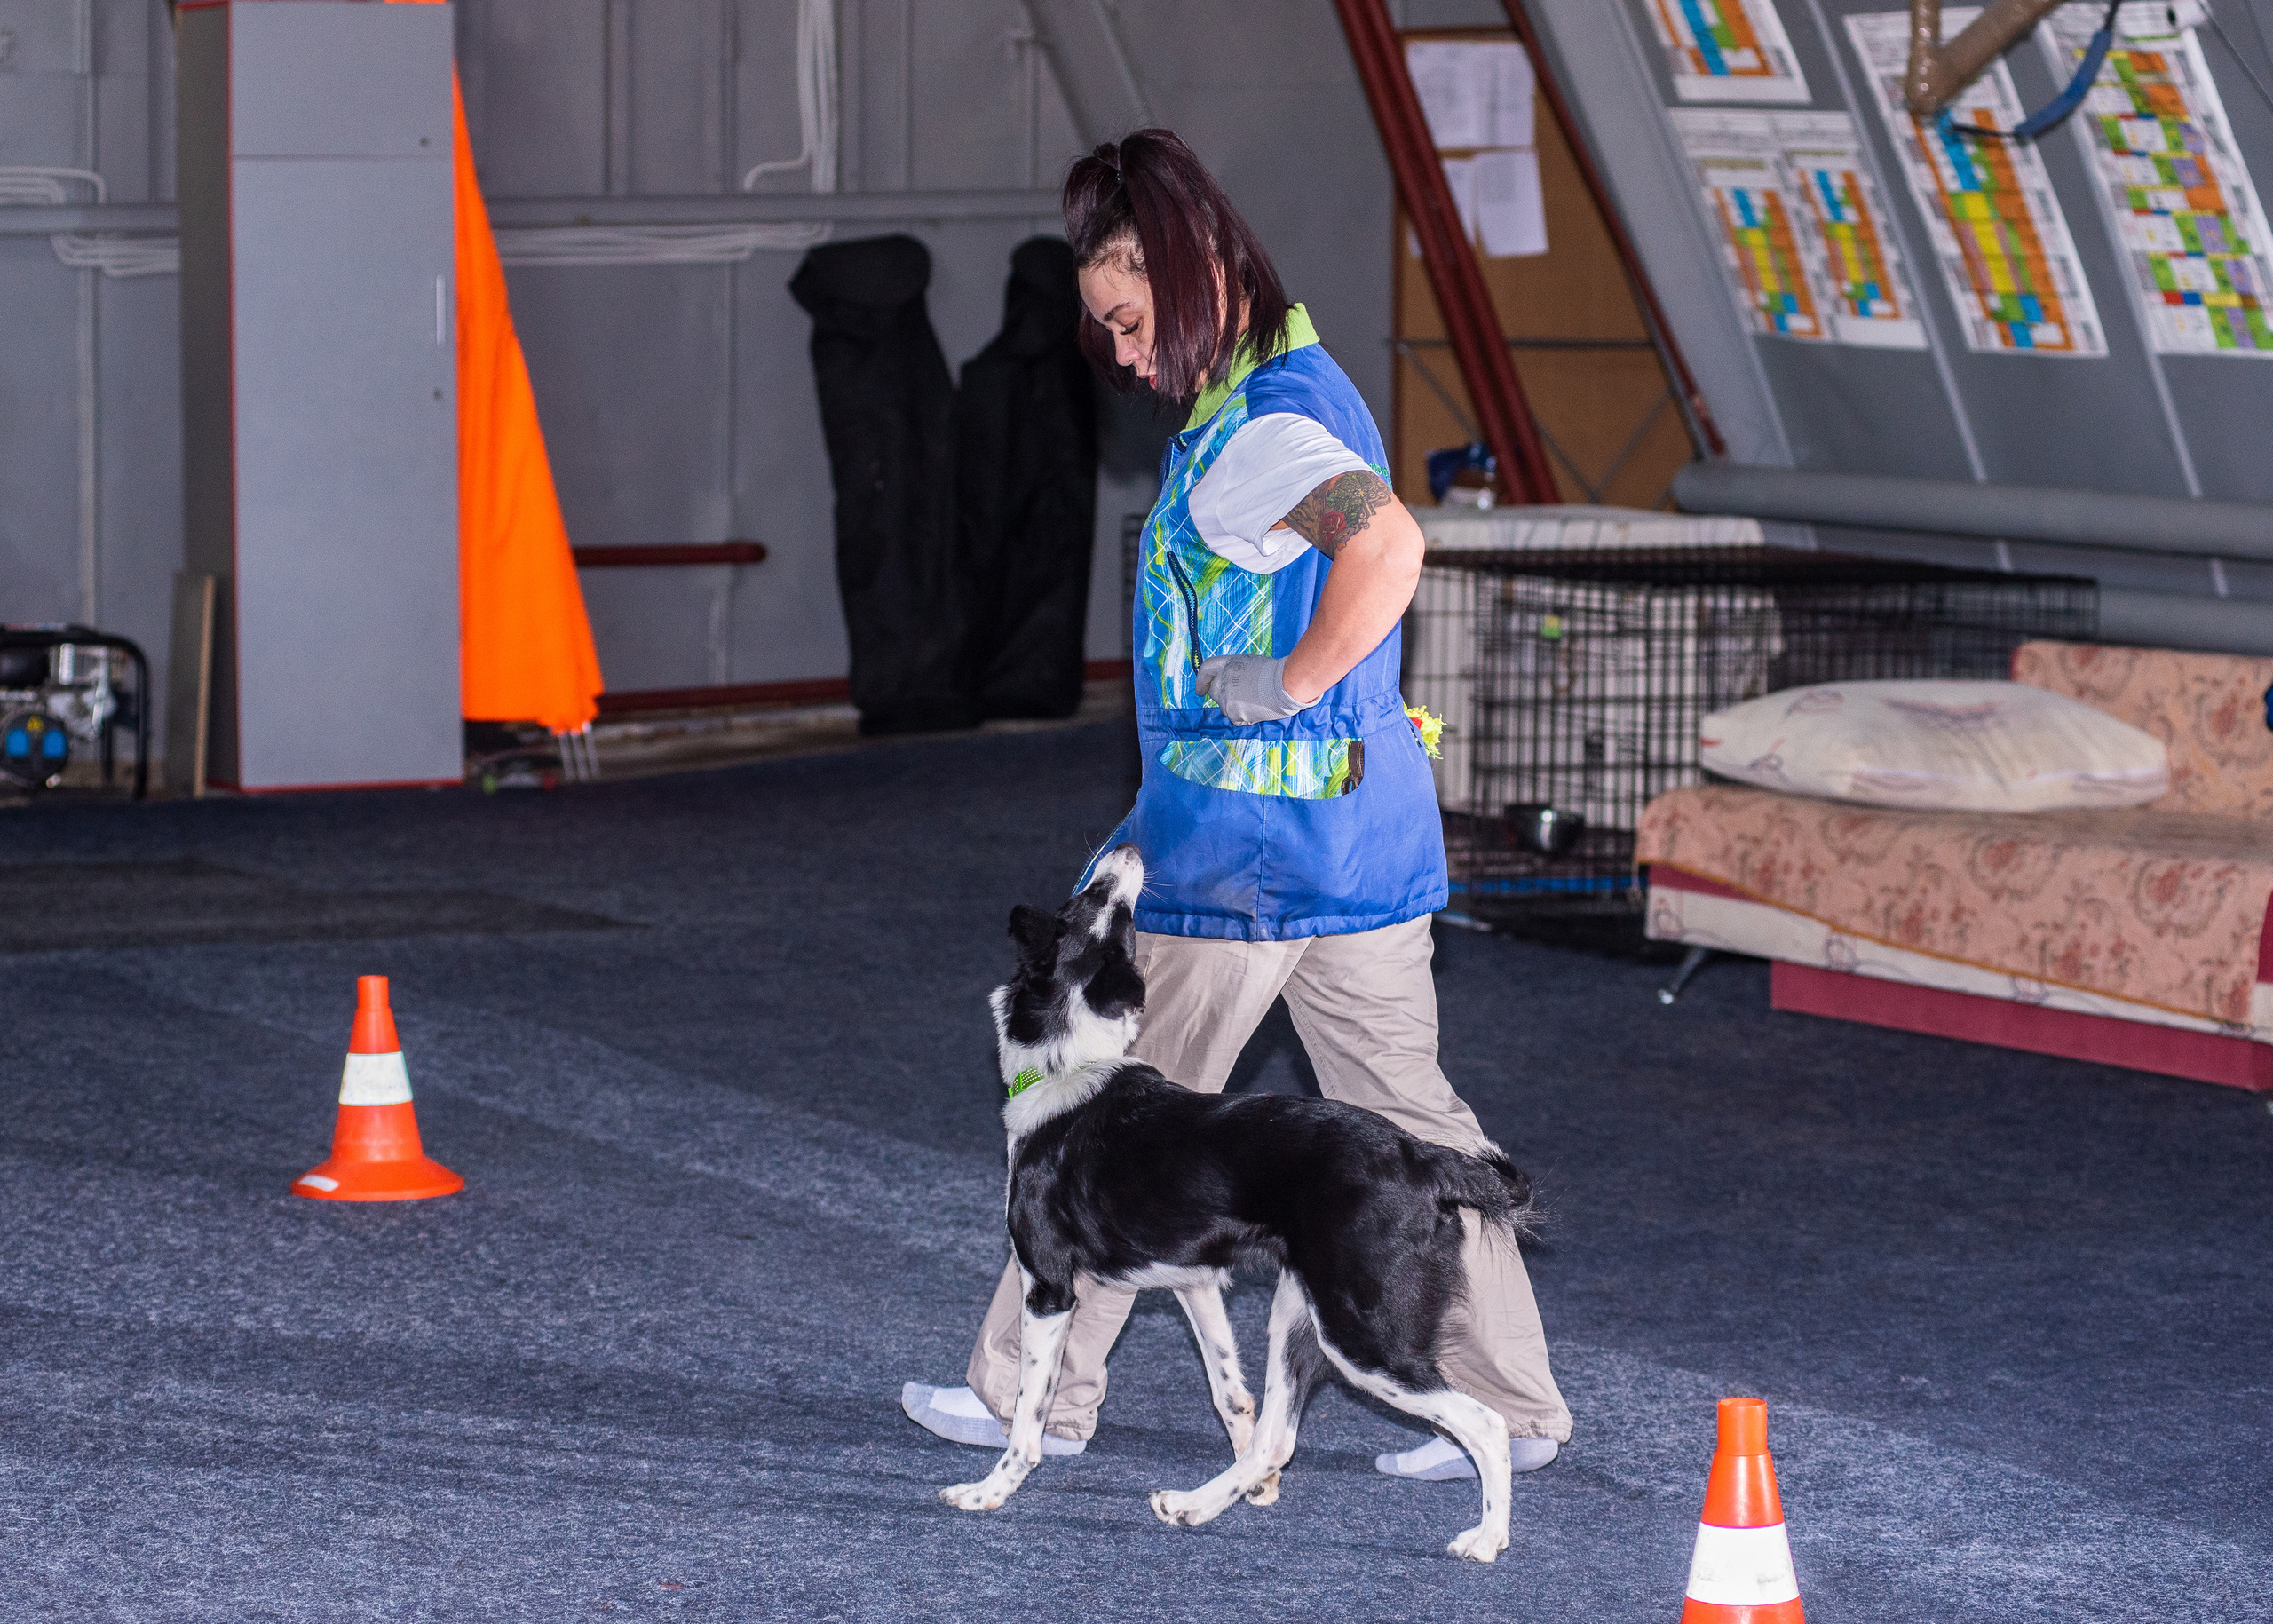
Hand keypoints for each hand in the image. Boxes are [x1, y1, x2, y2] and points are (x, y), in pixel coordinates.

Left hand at [1195, 654, 1312, 724]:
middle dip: (1223, 697)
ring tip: (1255, 701)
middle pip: (1214, 692)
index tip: (1200, 690)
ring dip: (1236, 707)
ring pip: (1224, 707)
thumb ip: (1236, 671)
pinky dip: (1245, 717)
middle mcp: (1223, 680)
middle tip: (1239, 699)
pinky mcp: (1233, 713)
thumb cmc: (1274, 673)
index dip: (1202, 680)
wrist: (1284, 685)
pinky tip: (1257, 710)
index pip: (1206, 669)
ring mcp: (1226, 698)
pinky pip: (1235, 718)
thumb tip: (1232, 681)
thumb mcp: (1250, 663)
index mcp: (1228, 664)